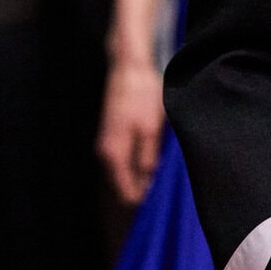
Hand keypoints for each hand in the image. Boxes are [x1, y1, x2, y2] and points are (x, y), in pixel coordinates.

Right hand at [96, 58, 165, 204]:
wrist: (129, 68)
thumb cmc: (142, 96)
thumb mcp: (151, 130)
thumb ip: (147, 160)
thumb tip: (148, 186)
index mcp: (114, 155)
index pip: (126, 193)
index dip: (144, 201)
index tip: (163, 201)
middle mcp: (105, 154)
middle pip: (122, 186)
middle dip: (142, 191)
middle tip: (165, 191)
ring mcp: (106, 145)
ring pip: (122, 174)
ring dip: (139, 179)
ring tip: (161, 176)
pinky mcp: (112, 137)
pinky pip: (122, 163)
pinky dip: (135, 167)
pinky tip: (152, 161)